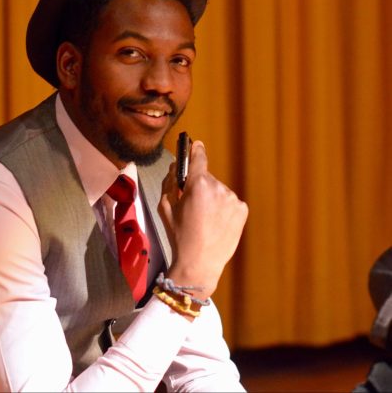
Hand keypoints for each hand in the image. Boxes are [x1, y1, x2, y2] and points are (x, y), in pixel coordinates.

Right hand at [158, 140, 247, 299]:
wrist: (199, 262)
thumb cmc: (179, 235)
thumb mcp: (165, 207)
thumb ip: (170, 182)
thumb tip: (177, 166)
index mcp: (197, 184)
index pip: (198, 157)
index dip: (195, 149)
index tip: (195, 144)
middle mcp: (218, 187)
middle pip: (206, 177)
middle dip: (199, 186)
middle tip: (192, 205)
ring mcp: (232, 199)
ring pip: (219, 190)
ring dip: (212, 198)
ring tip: (204, 219)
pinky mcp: (242, 210)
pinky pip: (230, 202)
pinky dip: (223, 208)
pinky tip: (215, 222)